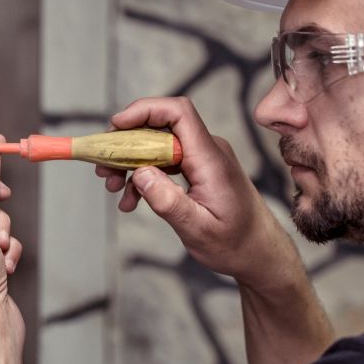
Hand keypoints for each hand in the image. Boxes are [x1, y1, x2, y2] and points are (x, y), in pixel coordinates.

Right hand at [95, 97, 296, 290]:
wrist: (260, 253)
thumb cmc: (236, 244)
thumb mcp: (198, 230)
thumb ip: (168, 201)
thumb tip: (139, 174)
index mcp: (210, 159)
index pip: (178, 113)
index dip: (144, 110)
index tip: (116, 125)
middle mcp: (207, 151)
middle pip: (159, 127)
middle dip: (126, 143)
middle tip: (103, 168)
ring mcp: (202, 158)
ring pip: (157, 145)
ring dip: (130, 162)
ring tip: (113, 186)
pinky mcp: (197, 168)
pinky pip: (163, 161)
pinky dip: (143, 176)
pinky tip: (131, 199)